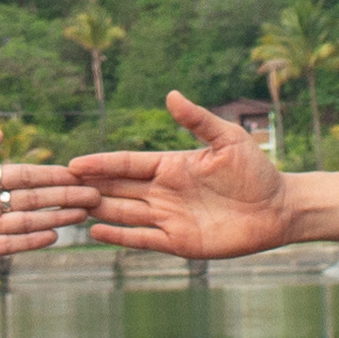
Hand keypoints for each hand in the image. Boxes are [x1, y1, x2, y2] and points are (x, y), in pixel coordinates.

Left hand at [0, 132, 89, 272]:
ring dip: (55, 218)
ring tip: (82, 215)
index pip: (24, 176)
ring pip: (27, 222)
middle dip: (63, 197)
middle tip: (94, 197)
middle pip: (33, 200)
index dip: (51, 176)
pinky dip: (31, 241)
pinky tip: (54, 235)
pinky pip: (9, 245)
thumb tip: (2, 133)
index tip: (78, 174)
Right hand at [73, 92, 293, 259]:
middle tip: (60, 186)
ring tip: (71, 207)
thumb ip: (197, 120)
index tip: (74, 163)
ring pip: (125, 213)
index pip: (127, 164)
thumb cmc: (256, 171)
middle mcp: (164, 192)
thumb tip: (171, 95)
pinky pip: (143, 239)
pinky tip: (96, 233)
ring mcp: (169, 218)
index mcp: (171, 166)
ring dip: (100, 210)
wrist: (278, 208)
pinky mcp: (178, 242)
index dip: (101, 164)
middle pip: (119, 188)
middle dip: (91, 186)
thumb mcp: (228, 139)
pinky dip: (120, 236)